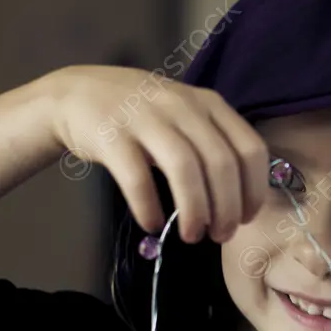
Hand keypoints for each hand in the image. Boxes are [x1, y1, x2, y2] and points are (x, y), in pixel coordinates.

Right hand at [44, 65, 268, 243]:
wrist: (77, 94)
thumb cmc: (141, 115)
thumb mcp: (185, 116)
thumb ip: (214, 144)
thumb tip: (240, 199)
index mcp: (208, 104)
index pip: (250, 148)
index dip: (254, 190)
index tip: (246, 219)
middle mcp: (182, 106)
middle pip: (221, 163)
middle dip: (227, 209)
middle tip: (220, 236)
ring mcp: (145, 117)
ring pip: (184, 168)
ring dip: (195, 210)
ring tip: (192, 236)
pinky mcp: (112, 135)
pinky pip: (137, 177)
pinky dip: (149, 206)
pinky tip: (152, 224)